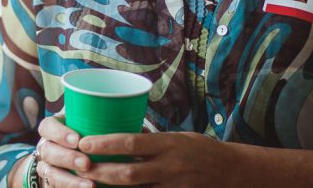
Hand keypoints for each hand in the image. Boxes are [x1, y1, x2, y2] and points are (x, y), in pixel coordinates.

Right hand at [29, 116, 93, 187]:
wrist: (62, 160)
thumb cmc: (79, 134)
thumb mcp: (80, 121)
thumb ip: (93, 115)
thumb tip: (126, 109)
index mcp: (51, 129)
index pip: (48, 127)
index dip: (60, 133)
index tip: (77, 140)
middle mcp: (46, 147)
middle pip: (48, 152)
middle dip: (67, 158)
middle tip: (87, 163)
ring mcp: (47, 167)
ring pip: (51, 173)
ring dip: (70, 180)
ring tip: (90, 185)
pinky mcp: (51, 183)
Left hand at [76, 130, 232, 186]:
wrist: (233, 173)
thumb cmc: (202, 150)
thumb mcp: (177, 137)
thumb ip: (151, 139)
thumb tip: (124, 131)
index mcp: (168, 144)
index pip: (131, 142)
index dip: (105, 144)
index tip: (84, 142)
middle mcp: (169, 167)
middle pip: (128, 173)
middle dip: (100, 171)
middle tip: (78, 166)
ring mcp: (172, 187)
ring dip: (110, 187)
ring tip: (88, 182)